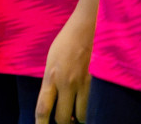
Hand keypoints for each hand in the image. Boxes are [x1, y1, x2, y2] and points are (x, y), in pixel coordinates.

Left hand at [36, 0, 95, 123]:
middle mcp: (66, 83)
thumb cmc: (67, 41)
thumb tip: (53, 100)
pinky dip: (89, 110)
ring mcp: (83, 84)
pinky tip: (88, 108)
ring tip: (75, 117)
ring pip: (80, 116)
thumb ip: (51, 81)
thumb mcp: (51, 60)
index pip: (43, 108)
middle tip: (63, 122)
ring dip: (77, 119)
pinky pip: (92, 105)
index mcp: (51, 75)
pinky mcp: (97, 83)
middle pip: (62, 118)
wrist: (88, 25)